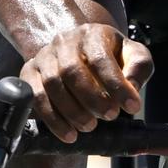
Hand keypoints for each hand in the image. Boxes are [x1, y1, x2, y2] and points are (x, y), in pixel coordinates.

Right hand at [20, 23, 153, 143]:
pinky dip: (52, 119)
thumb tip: (131, 88)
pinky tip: (69, 134)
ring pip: (52, 85)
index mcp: (92, 33)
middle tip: (110, 117)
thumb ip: (138, 68)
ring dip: (72, 111)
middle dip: (92, 99)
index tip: (132, 107)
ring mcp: (44, 56)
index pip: (101, 58)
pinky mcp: (29, 73)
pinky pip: (35, 97)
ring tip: (90, 127)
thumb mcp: (133, 57)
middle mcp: (64, 41)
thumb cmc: (112, 58)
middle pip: (72, 71)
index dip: (116, 85)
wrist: (81, 53)